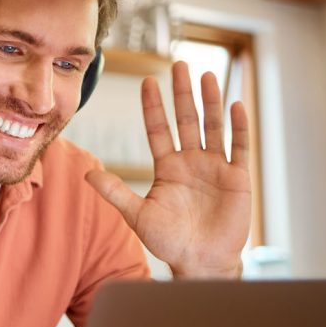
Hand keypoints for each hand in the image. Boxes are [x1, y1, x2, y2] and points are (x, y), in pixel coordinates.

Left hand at [86, 61, 250, 277]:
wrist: (200, 262)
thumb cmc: (168, 241)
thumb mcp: (138, 215)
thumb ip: (115, 192)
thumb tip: (86, 173)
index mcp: (167, 168)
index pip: (158, 129)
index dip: (153, 106)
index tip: (147, 81)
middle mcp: (191, 162)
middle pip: (187, 120)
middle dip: (183, 93)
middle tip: (180, 64)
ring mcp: (215, 168)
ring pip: (213, 127)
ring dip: (211, 102)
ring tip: (207, 75)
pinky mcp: (237, 178)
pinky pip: (239, 147)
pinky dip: (239, 127)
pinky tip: (236, 105)